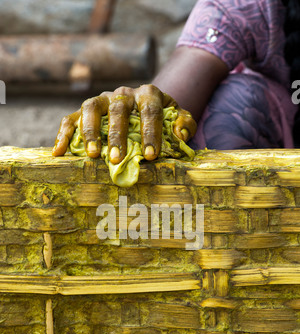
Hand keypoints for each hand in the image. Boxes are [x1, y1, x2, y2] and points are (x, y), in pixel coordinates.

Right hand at [52, 84, 196, 162]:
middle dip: (118, 135)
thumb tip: (180, 133)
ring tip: (93, 155)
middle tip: (118, 159)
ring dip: (91, 131)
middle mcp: (123, 93)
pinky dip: (63, 133)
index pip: (150, 111)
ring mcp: (102, 99)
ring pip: (91, 108)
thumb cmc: (162, 119)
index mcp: (148, 94)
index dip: (151, 133)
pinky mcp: (85, 109)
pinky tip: (59, 152)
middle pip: (118, 109)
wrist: (144, 107)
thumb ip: (185, 123)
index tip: (151, 155)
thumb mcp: (178, 118)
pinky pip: (70, 117)